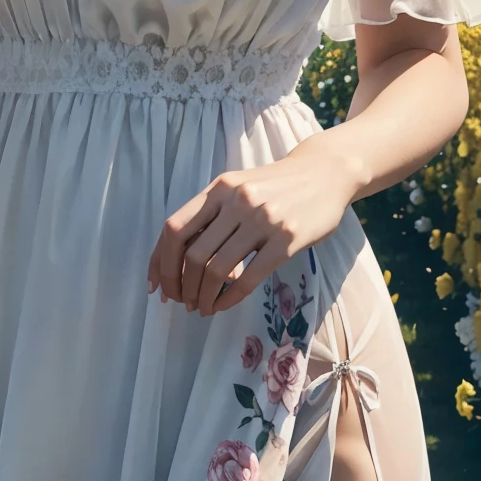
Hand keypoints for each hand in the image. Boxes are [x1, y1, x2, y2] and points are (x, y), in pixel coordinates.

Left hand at [147, 139, 357, 316]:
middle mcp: (236, 201)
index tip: (156, 286)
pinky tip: (223, 305)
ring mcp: (262, 220)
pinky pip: (249, 278)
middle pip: (193, 255)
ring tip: (203, 307)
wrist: (325, 173)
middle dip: (182, 286)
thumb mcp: (238, 189)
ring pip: (218, 270)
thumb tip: (179, 259)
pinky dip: (229, 298)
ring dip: (204, 297)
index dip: (160, 262)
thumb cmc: (275, 186)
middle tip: (183, 302)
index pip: (174, 229)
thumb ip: (211, 216)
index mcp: (219, 188)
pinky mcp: (287, 240)